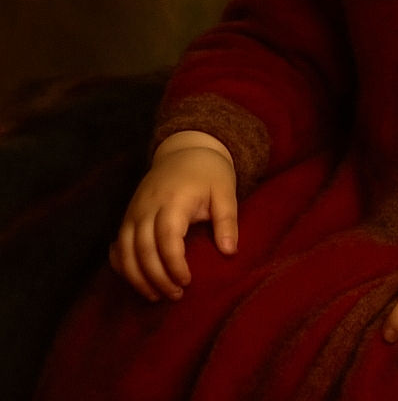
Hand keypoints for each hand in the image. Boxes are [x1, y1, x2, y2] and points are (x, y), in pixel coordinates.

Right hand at [109, 132, 237, 301]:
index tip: (188, 281)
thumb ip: (227, 221)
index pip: (167, 238)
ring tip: (156, 296)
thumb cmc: (209, 174)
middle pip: (142, 250)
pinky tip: (136, 280)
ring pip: (125, 252)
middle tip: (176, 295)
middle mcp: (147, 207)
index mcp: (173, 200)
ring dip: (137, 278)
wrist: (186, 150)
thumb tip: (230, 251)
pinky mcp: (127, 216)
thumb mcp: (225, 192)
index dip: (174, 264)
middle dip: (157, 278)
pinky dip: (122, 266)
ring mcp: (133, 212)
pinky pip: (117, 246)